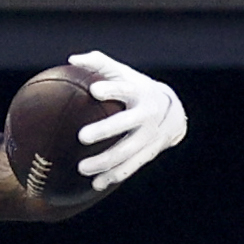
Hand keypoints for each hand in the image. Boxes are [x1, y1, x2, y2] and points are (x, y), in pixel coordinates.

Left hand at [69, 51, 186, 190]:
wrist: (172, 111)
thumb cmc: (135, 88)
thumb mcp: (123, 73)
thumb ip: (99, 64)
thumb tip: (71, 59)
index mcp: (138, 92)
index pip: (124, 89)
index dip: (111, 89)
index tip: (94, 91)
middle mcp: (146, 114)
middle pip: (125, 124)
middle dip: (105, 130)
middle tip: (82, 137)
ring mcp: (149, 135)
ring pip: (127, 151)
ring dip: (104, 161)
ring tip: (81, 168)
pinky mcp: (149, 152)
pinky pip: (131, 167)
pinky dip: (113, 176)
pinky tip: (96, 184)